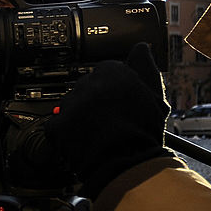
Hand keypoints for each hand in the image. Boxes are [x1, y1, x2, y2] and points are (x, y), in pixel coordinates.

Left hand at [45, 42, 171, 197]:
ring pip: (71, 106)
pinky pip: (56, 124)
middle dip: (95, 103)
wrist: (127, 163)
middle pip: (87, 89)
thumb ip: (145, 65)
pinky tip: (82, 139)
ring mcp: (70, 103)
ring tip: (97, 133)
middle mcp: (88, 83)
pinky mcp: (57, 123)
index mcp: (111, 71)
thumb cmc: (143, 131)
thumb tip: (141, 47)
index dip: (112, 91)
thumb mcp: (154, 93)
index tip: (116, 103)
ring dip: (80, 117)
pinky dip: (65, 132)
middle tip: (108, 121)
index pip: (106, 73)